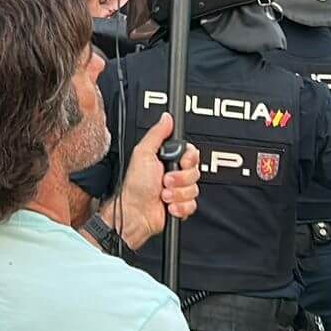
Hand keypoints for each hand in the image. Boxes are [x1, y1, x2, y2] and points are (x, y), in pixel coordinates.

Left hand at [117, 113, 200, 247]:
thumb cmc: (135, 185)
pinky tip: (169, 205)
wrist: (135, 212)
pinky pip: (193, 205)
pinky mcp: (181, 205)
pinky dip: (180, 207)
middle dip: (180, 179)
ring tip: (163, 194)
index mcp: (167, 159)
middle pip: (195, 172)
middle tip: (165, 180)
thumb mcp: (144, 153)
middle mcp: (174, 173)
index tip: (180, 163)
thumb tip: (166, 118)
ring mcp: (178, 190)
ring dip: (177, 194)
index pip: (192, 154)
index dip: (188, 160)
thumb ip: (157, 134)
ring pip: (194, 189)